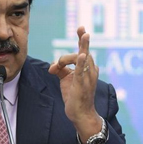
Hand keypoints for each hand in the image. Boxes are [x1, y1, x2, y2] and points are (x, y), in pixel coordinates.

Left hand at [48, 26, 101, 142]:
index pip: (84, 51)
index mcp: (86, 68)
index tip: (81, 28)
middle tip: (82, 29)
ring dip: (69, 57)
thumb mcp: (66, 80)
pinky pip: (83, 71)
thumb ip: (59, 69)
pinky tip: (83, 55)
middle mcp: (90, 71)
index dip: (82, 40)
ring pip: (83, 58)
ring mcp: (88, 77)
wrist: (80, 114)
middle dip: (82, 41)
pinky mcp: (82, 85)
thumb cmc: (75, 96)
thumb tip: (52, 65)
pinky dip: (82, 63)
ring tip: (61, 62)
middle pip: (84, 52)